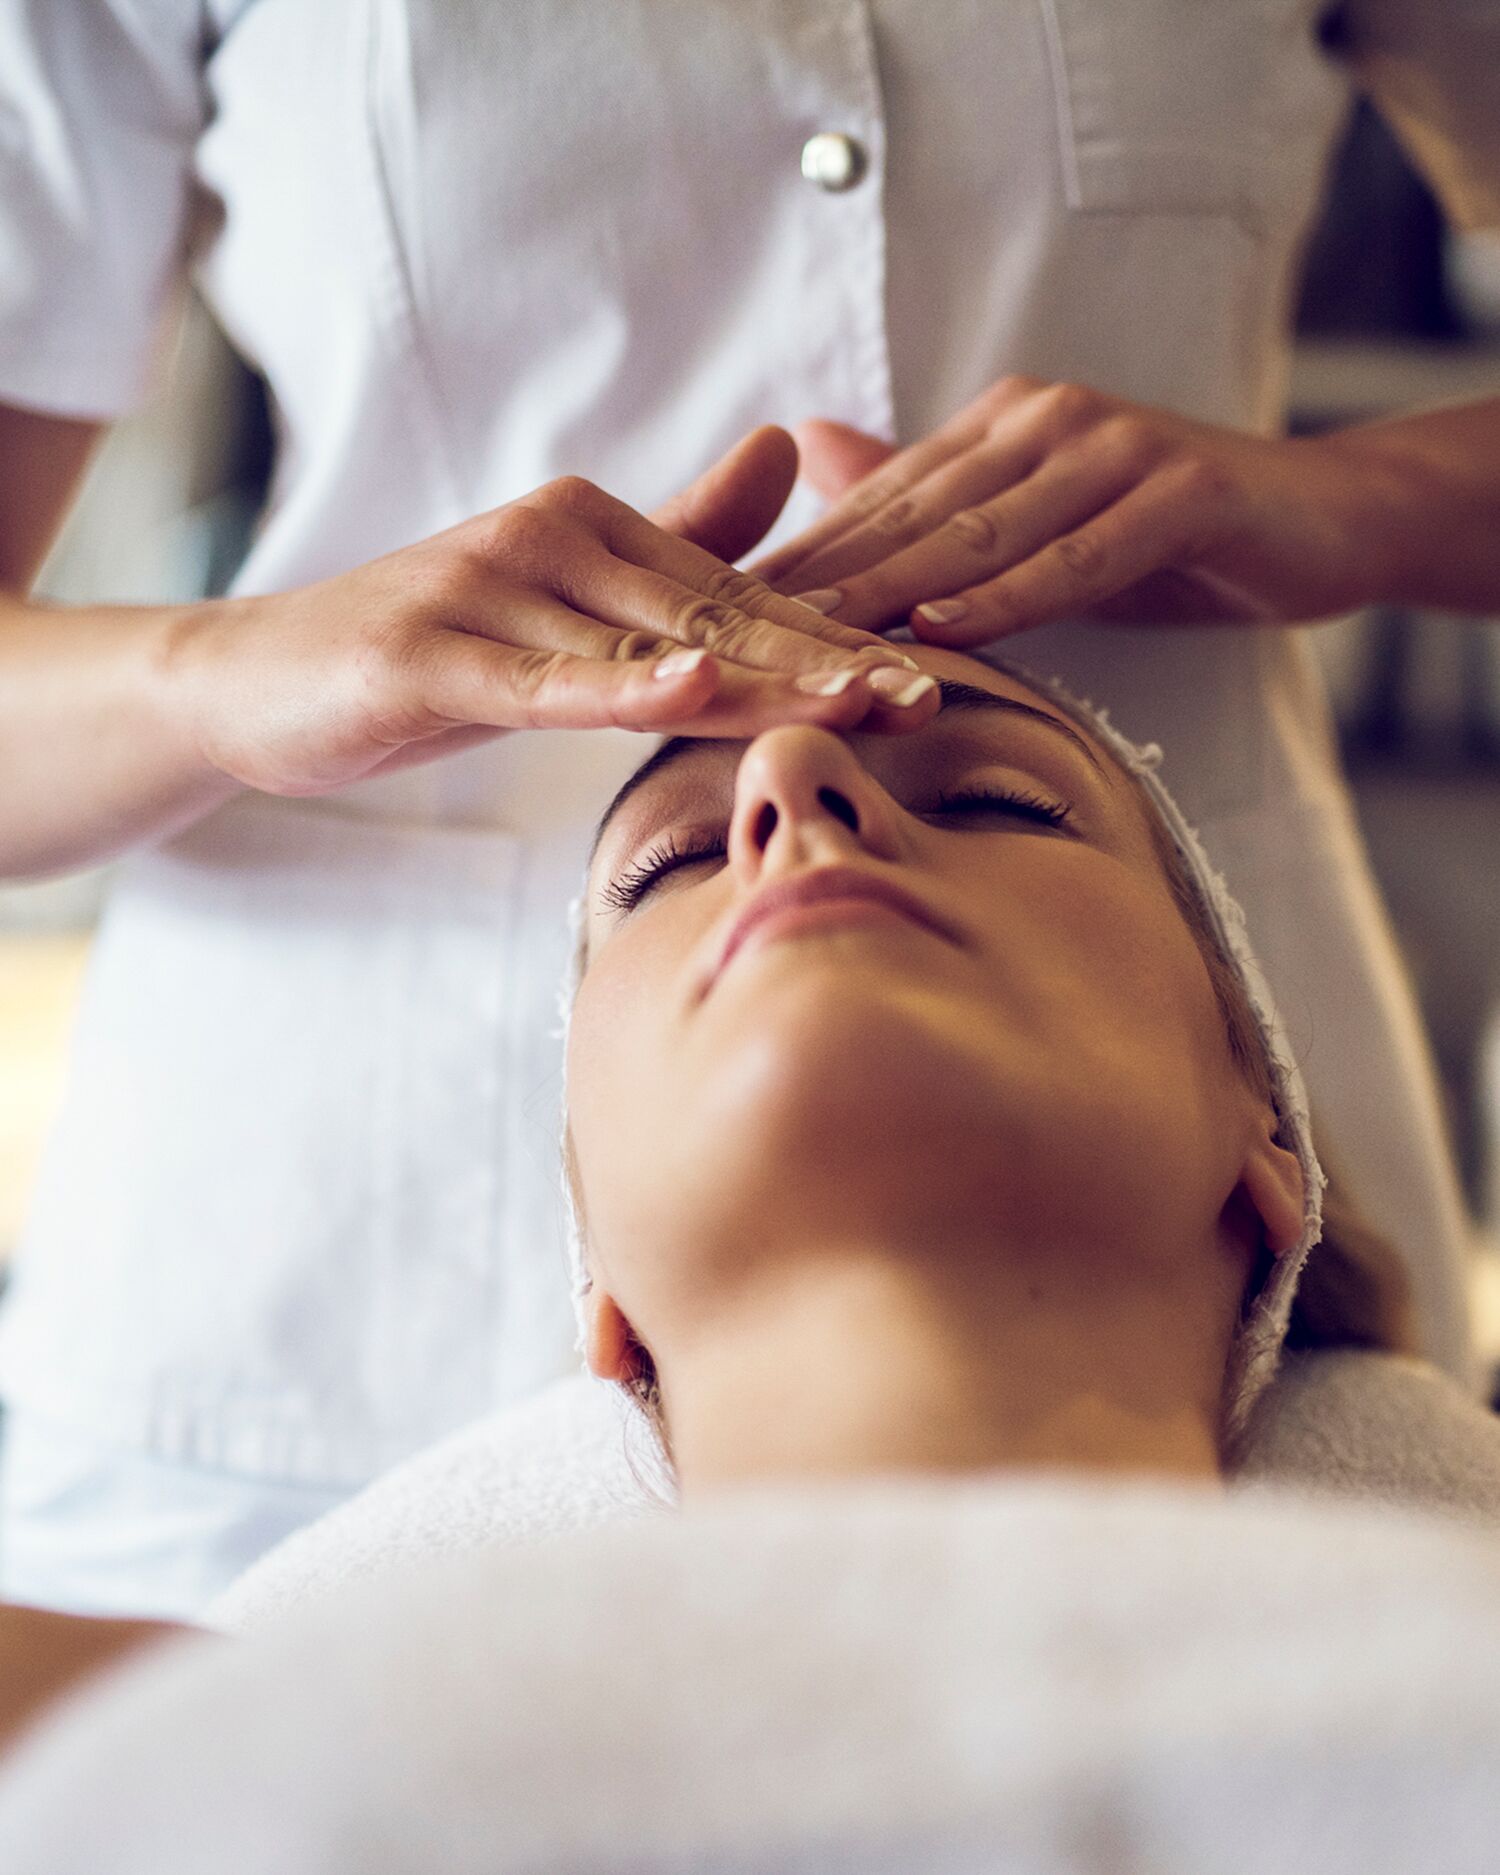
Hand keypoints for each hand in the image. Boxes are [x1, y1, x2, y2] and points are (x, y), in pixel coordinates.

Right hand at [163, 428, 936, 796]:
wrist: (263, 679)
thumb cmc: (432, 648)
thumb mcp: (562, 601)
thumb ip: (674, 533)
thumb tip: (785, 453)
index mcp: (596, 529)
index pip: (738, 598)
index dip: (834, 643)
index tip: (928, 681)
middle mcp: (554, 540)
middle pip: (715, 616)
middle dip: (826, 664)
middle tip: (927, 700)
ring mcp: (490, 592)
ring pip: (646, 648)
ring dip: (759, 679)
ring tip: (858, 703)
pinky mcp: (432, 655)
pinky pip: (543, 682)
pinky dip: (618, 687)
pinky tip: (693, 685)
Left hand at [750, 378, 1396, 644]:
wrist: (1323, 518)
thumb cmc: (1168, 535)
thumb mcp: (1041, 527)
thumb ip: (942, 500)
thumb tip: (822, 457)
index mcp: (999, 431)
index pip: (880, 505)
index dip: (794, 562)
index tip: (710, 616)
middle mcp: (1044, 423)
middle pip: (910, 518)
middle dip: (815, 582)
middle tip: (726, 637)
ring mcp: (1112, 449)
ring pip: (981, 536)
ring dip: (891, 593)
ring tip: (809, 644)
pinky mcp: (1179, 491)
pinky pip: (1079, 556)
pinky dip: (1010, 596)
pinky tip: (944, 629)